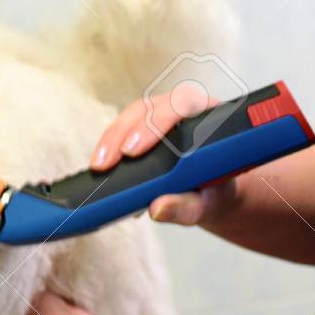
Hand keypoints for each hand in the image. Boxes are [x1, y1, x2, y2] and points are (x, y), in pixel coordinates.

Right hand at [89, 86, 238, 227]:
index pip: (182, 106)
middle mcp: (186, 110)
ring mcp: (163, 116)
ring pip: (133, 115)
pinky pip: (124, 128)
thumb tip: (157, 208)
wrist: (214, 194)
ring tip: (99, 166)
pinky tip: (101, 165)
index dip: (155, 124)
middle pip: (150, 108)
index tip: (134, 151)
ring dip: (111, 138)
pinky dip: (110, 145)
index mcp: (211, 118)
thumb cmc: (216, 193)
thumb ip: (187, 207)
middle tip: (106, 163)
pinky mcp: (145, 127)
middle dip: (123, 133)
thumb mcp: (208, 204)